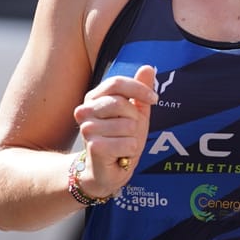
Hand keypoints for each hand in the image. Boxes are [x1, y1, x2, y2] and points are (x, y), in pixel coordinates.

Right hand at [73, 64, 158, 195]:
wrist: (106, 171)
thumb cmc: (119, 140)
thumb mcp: (134, 113)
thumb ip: (140, 91)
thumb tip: (147, 67)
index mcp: (94, 98)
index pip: (116, 83)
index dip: (138, 89)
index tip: (155, 99)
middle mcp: (85, 110)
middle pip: (121, 103)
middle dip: (135, 119)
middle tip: (130, 132)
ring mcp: (87, 129)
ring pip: (127, 125)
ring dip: (133, 138)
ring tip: (123, 145)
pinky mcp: (94, 147)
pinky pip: (127, 143)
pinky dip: (130, 151)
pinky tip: (120, 155)